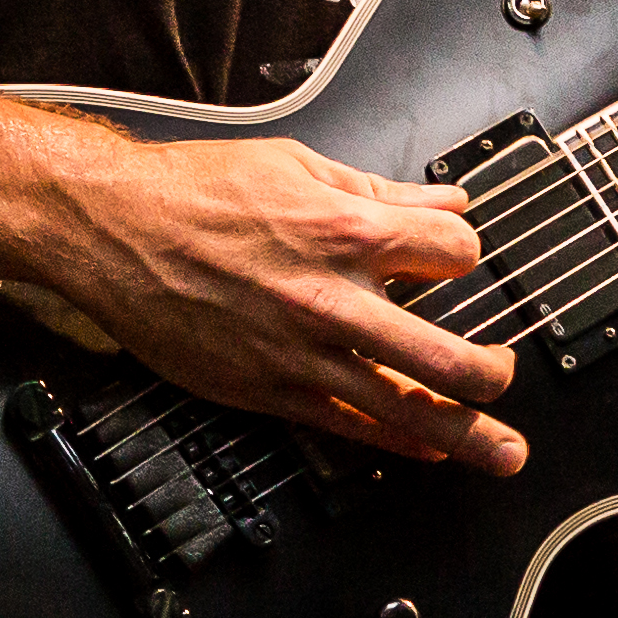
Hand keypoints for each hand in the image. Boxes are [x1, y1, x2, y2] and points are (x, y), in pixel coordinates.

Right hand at [30, 125, 524, 475]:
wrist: (113, 229)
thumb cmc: (192, 191)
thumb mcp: (296, 166)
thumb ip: (377, 192)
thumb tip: (444, 199)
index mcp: (345, 232)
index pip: (455, 252)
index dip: (463, 252)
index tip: (452, 258)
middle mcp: (333, 300)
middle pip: (450, 354)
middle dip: (493, 372)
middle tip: (504, 375)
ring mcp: (302, 353)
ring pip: (405, 407)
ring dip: (466, 435)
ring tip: (503, 452)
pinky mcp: (268, 388)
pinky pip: (347, 426)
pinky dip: (394, 441)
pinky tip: (424, 450)